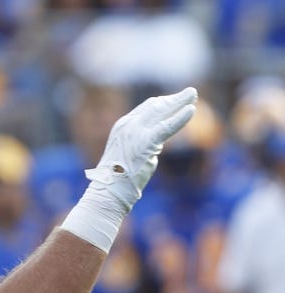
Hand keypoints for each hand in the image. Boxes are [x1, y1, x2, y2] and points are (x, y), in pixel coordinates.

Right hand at [62, 87, 196, 251]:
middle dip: (173, 99)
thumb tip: (157, 145)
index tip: (176, 100)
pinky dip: (180, 118)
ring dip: (180, 102)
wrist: (108, 191)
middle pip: (154, 105)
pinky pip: (167, 126)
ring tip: (193, 95)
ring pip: (162, 111)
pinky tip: (191, 110)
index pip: (145, 109)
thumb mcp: (129, 155)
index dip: (163, 102)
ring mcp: (135, 132)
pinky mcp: (145, 142)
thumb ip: (144, 145)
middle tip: (190, 93)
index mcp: (121, 127)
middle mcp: (127, 125)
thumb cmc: (118, 180)